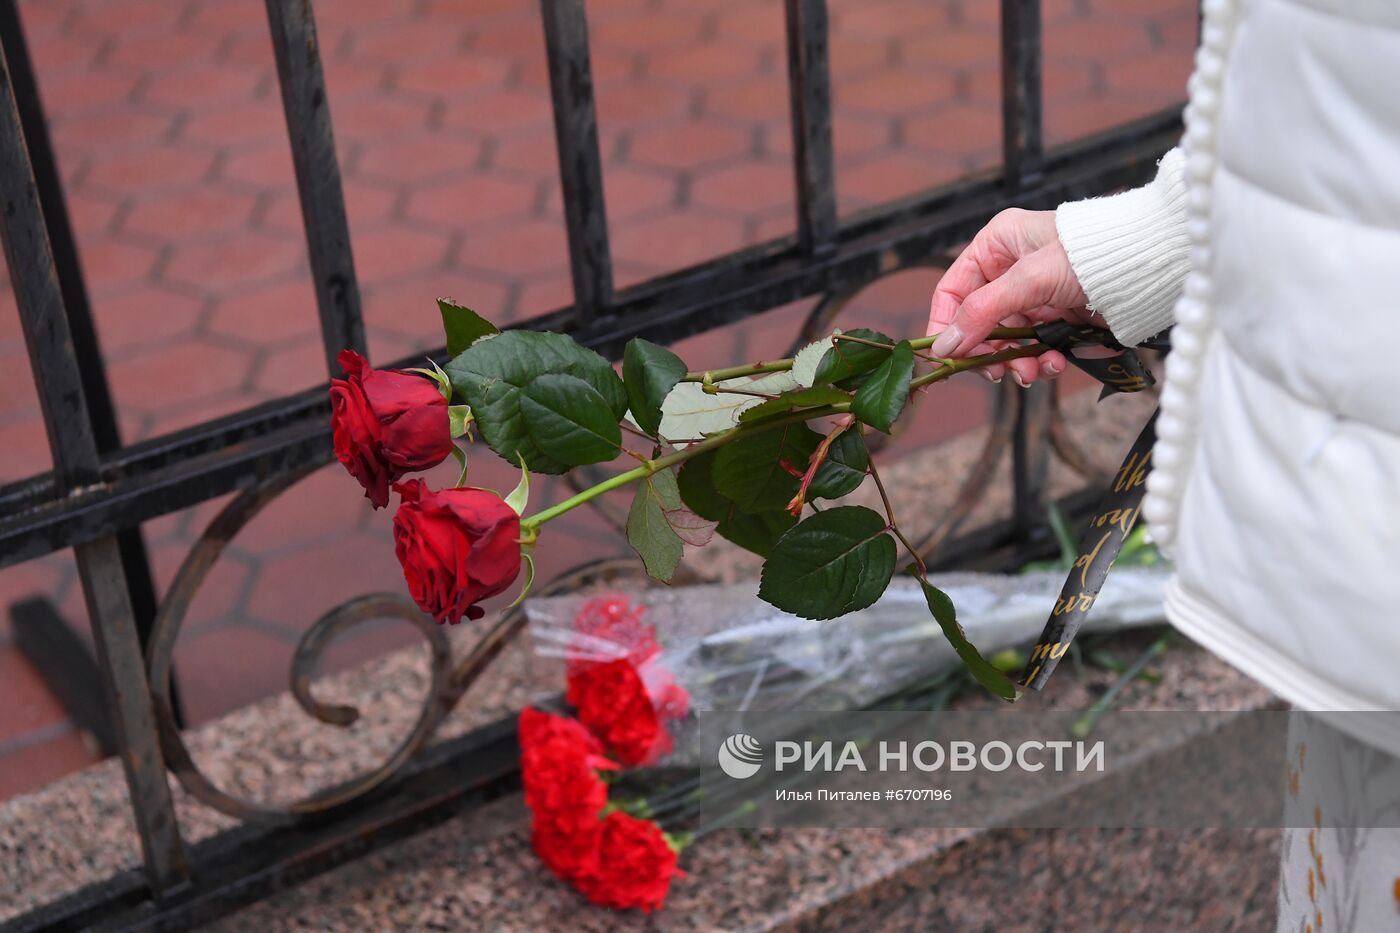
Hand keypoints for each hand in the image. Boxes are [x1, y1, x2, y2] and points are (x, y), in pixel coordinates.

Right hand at [926, 208, 1098, 385]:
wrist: (1148, 266)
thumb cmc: (1090, 254)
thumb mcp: (1029, 280)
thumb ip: (982, 312)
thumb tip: (944, 347)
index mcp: (996, 246)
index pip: (952, 291)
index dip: (945, 325)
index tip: (945, 358)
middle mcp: (1010, 270)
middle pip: (977, 323)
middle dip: (987, 352)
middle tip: (996, 372)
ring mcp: (1034, 296)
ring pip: (1006, 341)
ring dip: (1015, 361)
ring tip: (1031, 371)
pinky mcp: (1057, 318)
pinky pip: (1034, 347)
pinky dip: (1040, 360)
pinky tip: (1054, 363)